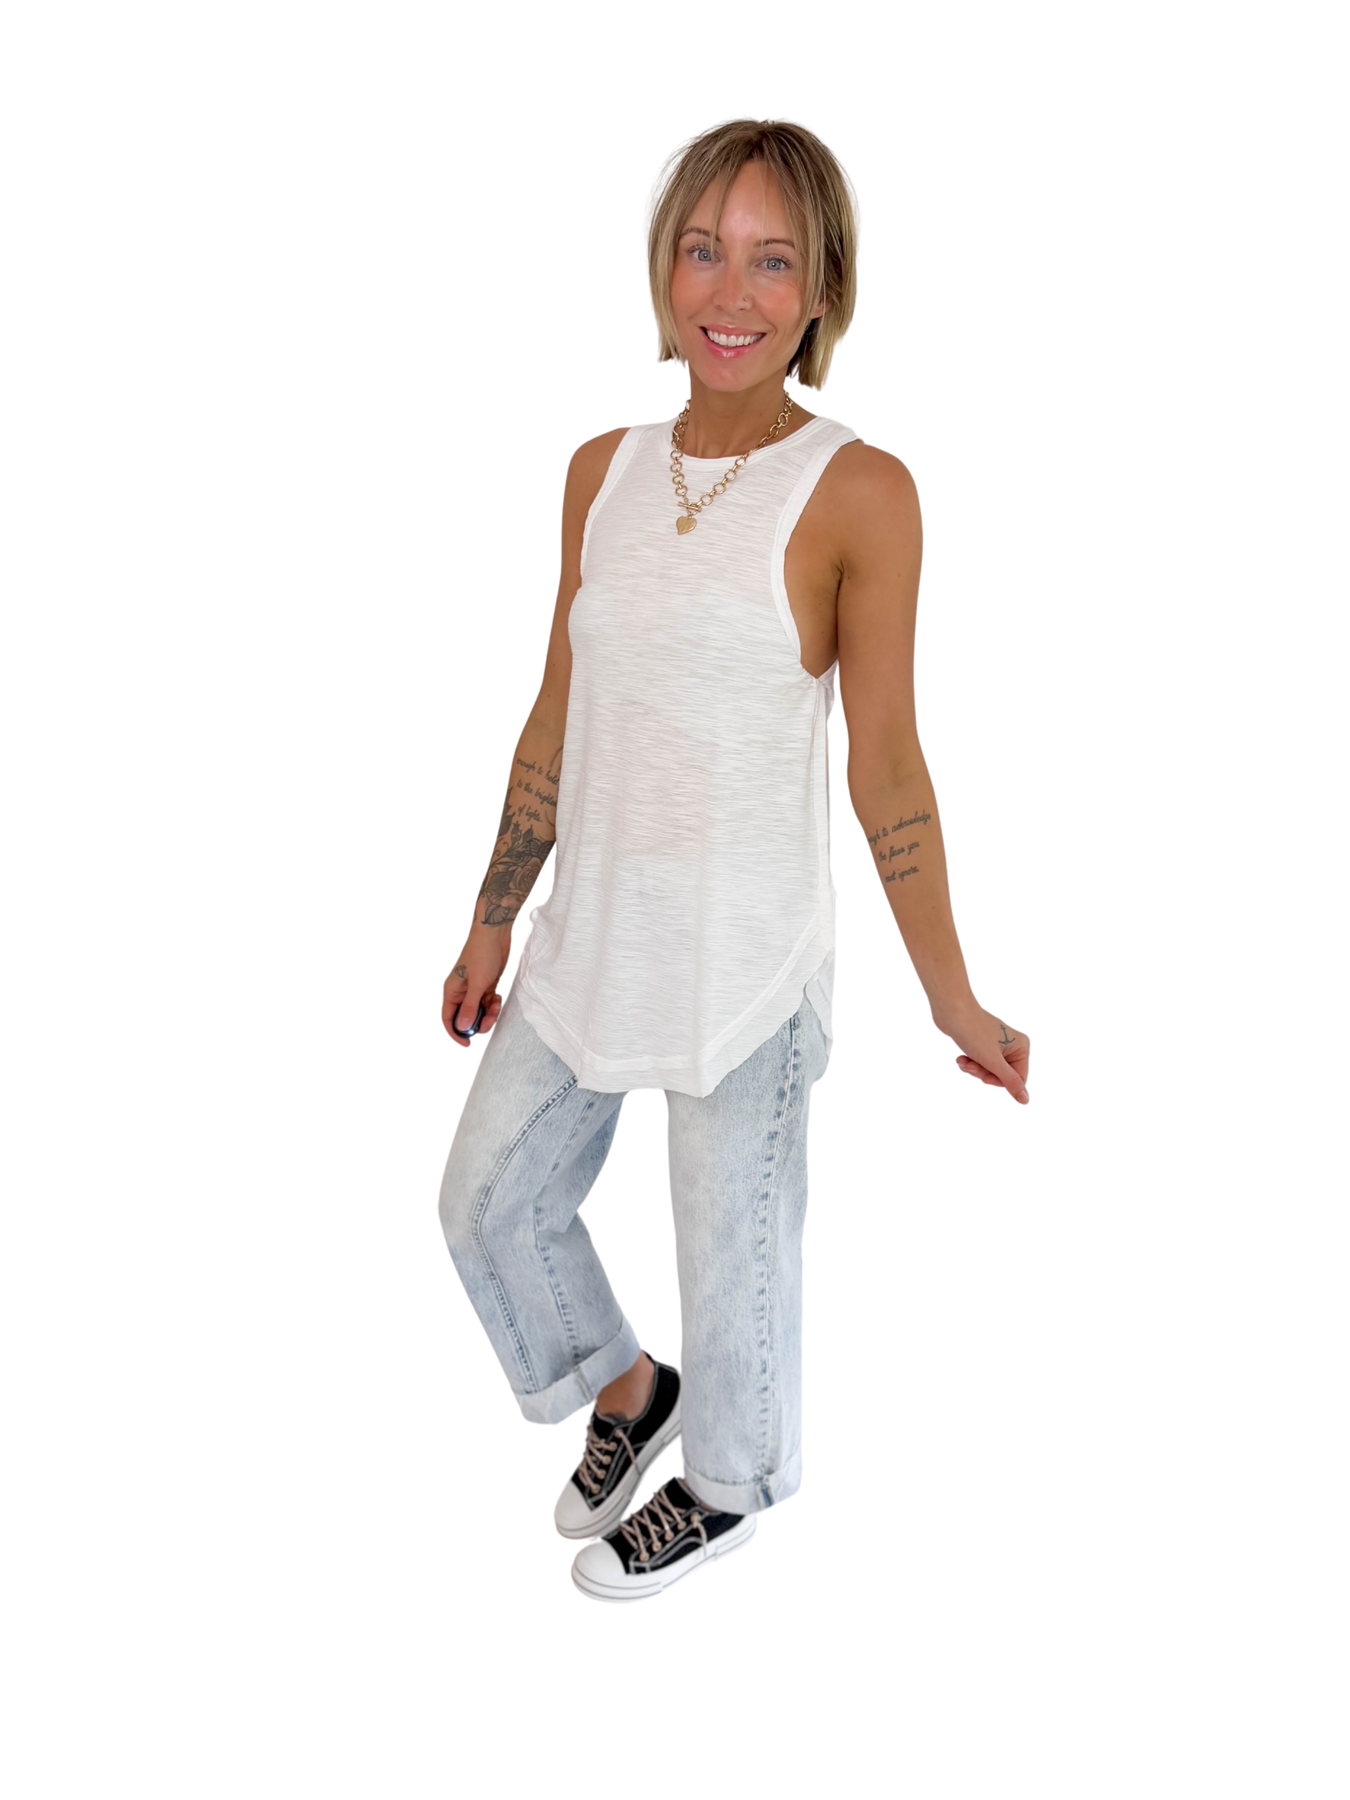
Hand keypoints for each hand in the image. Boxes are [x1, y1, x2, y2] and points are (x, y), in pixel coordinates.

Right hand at [443, 923, 509, 1046]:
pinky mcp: (485, 986)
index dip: (456, 1033)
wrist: (495, 934)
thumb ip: (470, 1007)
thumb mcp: (477, 984)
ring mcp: (473, 989)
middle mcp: (460, 992)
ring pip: (479, 1012)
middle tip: (491, 1018)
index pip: (448, 1019)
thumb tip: (463, 1028)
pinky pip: (487, 1004)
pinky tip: (498, 996)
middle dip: (479, 1022)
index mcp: (451, 992)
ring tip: (497, 1003)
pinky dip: (494, 1005)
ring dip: (489, 1013)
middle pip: (466, 1018)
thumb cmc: (482, 955)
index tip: (468, 1044)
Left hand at [934, 1002, 1029, 1103]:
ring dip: (974, 1069)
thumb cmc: (973, 1032)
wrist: (951, 1011)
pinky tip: (960, 1058)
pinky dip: (970, 1063)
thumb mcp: (993, 1061)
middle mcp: (1013, 1045)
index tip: (984, 1077)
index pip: (1018, 1079)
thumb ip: (1010, 1081)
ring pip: (989, 1071)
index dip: (1000, 1081)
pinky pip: (981, 1063)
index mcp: (1022, 1047)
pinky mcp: (984, 1045)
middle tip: (971, 1066)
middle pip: (1002, 1075)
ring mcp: (998, 1045)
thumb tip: (1026, 1100)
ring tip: (963, 1060)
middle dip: (984, 1073)